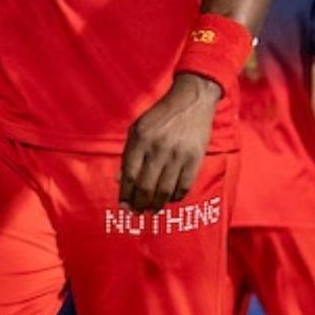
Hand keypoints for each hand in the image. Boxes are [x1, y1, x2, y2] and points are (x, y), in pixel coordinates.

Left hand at [118, 73, 221, 211]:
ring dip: (157, 204)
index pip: (129, 174)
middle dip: (140, 203)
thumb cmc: (160, 116)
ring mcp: (177, 154)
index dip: (125, 193)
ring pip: (164, 189)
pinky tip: (170, 199)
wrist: (190, 102)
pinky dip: (176, 196)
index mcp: (140, 140)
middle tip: (137, 212)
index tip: (123, 205)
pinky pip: (184, 184)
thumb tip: (119, 179)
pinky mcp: (195, 158)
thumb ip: (128, 153)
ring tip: (152, 210)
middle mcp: (157, 149)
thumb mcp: (137, 129)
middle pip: (146, 185)